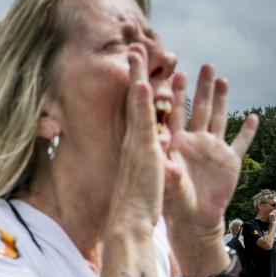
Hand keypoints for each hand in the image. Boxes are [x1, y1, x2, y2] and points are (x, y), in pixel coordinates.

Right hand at [109, 46, 163, 226]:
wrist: (129, 224)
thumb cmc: (133, 208)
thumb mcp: (138, 183)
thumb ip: (143, 167)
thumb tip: (146, 158)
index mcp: (134, 149)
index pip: (135, 114)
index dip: (137, 92)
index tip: (138, 73)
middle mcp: (133, 143)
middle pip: (133, 102)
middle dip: (134, 76)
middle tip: (134, 52)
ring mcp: (137, 145)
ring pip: (137, 105)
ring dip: (137, 78)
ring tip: (138, 55)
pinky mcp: (144, 152)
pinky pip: (143, 122)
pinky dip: (142, 102)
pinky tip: (143, 84)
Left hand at [163, 65, 257, 233]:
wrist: (192, 220)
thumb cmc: (173, 202)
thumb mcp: (169, 183)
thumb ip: (168, 169)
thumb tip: (164, 159)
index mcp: (175, 143)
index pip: (174, 112)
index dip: (175, 93)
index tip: (176, 72)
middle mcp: (194, 141)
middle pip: (198, 108)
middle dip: (201, 87)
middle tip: (205, 65)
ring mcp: (212, 150)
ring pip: (217, 117)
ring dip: (221, 99)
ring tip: (223, 79)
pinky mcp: (229, 162)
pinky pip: (240, 142)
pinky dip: (246, 130)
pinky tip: (252, 116)